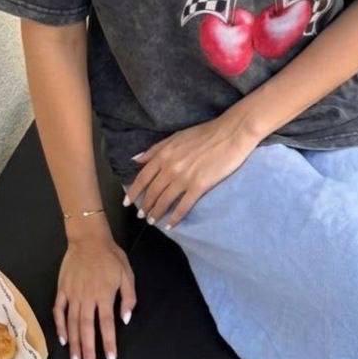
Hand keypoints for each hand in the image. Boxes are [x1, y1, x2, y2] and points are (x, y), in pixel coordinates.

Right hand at [53, 219, 136, 358]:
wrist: (88, 239)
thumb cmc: (110, 256)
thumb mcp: (127, 273)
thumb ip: (128, 297)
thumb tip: (126, 319)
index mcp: (104, 295)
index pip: (107, 324)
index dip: (108, 343)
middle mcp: (87, 297)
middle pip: (87, 329)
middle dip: (87, 350)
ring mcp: (72, 294)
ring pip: (72, 323)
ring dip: (74, 343)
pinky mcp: (62, 290)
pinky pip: (59, 311)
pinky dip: (60, 326)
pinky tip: (62, 339)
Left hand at [124, 110, 261, 228]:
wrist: (231, 133)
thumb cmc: (205, 133)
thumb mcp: (176, 137)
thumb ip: (155, 149)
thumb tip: (136, 159)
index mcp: (164, 155)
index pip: (143, 177)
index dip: (133, 192)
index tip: (126, 202)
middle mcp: (170, 167)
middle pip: (152, 192)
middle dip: (145, 206)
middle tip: (141, 215)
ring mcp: (184, 178)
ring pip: (165, 200)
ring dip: (156, 213)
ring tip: (152, 221)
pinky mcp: (199, 186)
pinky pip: (183, 206)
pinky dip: (175, 217)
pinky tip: (170, 225)